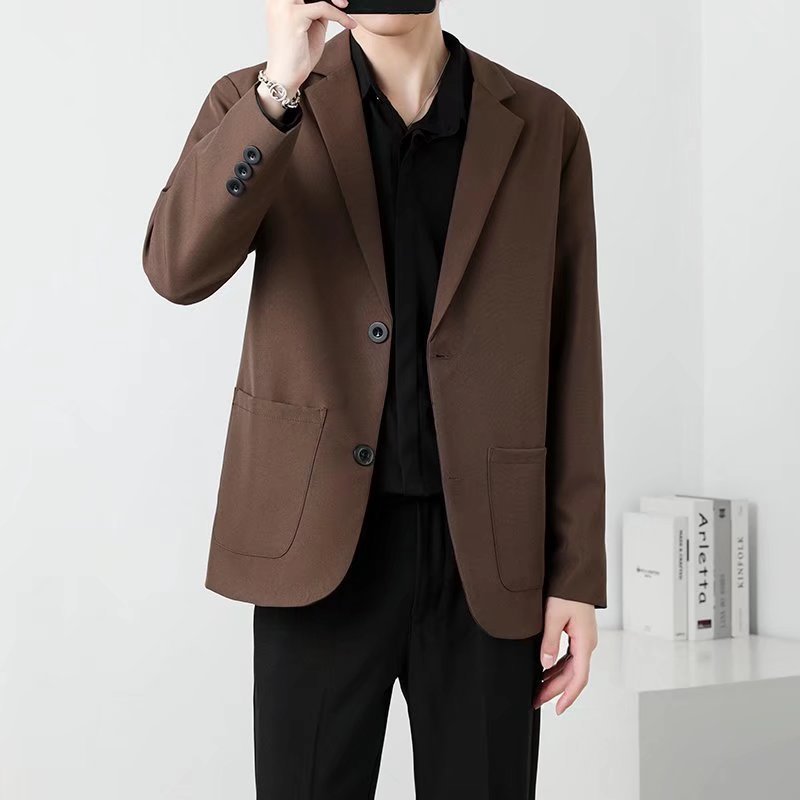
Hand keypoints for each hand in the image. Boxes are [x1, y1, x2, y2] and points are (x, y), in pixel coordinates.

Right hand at [265, 0, 356, 94]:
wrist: (286, 76)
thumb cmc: (296, 55)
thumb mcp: (310, 25)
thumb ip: (317, 9)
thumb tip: (332, 0)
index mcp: (278, 0)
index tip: (337, 1)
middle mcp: (277, 0)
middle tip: (343, 2)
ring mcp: (283, 6)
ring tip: (345, 6)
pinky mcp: (293, 17)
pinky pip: (323, 8)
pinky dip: (340, 16)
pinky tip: (348, 24)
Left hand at [533, 596, 597, 714]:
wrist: (576, 575)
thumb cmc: (568, 592)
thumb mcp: (554, 616)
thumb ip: (550, 641)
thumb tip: (545, 665)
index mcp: (584, 642)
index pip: (579, 678)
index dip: (568, 696)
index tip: (558, 710)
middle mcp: (587, 644)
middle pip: (572, 675)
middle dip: (555, 690)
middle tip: (536, 700)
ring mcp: (583, 640)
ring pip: (570, 667)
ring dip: (555, 680)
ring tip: (537, 690)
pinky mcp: (578, 634)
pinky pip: (569, 657)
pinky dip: (557, 667)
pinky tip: (544, 671)